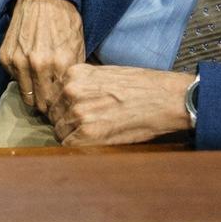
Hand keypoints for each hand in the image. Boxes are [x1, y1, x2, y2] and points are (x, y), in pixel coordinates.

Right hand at [0, 0, 84, 116]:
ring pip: (25, 95)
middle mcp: (38, 64)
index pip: (59, 101)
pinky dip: (21, 78)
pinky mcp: (5, 56)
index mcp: (61, 64)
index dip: (61, 107)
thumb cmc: (65, 21)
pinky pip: (14, 78)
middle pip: (41, 103)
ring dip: (33, 96)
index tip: (62, 109)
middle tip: (51, 106)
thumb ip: (74, 73)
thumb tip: (71, 96)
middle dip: (47, 107)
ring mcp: (19, 60)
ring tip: (41, 94)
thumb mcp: (79, 47)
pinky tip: (30, 71)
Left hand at [49, 63, 193, 144]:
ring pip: (60, 130)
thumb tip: (68, 99)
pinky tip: (93, 143)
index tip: (75, 112)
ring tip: (93, 135)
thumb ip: (83, 84)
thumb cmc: (142, 87)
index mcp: (74, 74)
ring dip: (72, 135)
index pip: (55, 95)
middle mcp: (71, 91)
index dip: (64, 106)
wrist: (166, 98)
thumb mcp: (105, 74)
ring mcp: (78, 112)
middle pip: (54, 113)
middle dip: (66, 121)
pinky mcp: (88, 133)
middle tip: (85, 127)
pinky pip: (69, 145)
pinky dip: (78, 147)